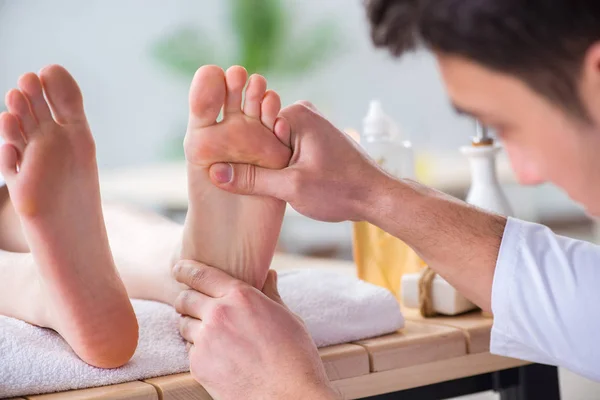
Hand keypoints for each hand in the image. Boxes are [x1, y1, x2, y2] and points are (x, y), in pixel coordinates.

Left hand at [173, 260, 338, 399]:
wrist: (288, 396)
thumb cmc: (295, 356)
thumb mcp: (287, 317)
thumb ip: (270, 293)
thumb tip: (269, 274)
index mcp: (241, 296)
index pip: (201, 274)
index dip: (185, 269)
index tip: (179, 268)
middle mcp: (218, 314)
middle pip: (185, 298)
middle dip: (185, 299)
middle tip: (190, 303)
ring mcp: (205, 340)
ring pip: (184, 325)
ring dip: (191, 325)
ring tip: (208, 332)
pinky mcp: (198, 366)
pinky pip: (190, 350)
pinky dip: (198, 349)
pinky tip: (217, 355)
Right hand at [208, 101, 391, 221]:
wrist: (376, 197)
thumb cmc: (340, 190)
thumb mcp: (290, 187)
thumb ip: (252, 179)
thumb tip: (215, 173)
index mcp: (295, 114)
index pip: (249, 127)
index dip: (235, 151)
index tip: (223, 171)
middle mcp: (302, 112)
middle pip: (259, 135)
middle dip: (249, 158)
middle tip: (235, 182)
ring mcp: (310, 125)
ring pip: (271, 145)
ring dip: (264, 164)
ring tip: (252, 185)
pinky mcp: (314, 139)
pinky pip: (285, 149)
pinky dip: (278, 165)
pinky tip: (273, 184)